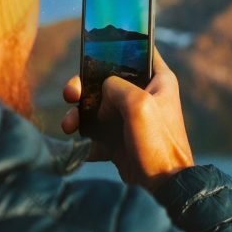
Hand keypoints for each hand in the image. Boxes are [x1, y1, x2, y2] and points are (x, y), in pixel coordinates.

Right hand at [61, 48, 194, 190]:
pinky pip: (97, 132)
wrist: (163, 186)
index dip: (118, 45)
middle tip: (70, 93)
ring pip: (97, 107)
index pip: (140, 50)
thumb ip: (117, 86)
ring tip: (68, 126)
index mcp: (159, 80)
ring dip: (78, 115)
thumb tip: (102, 91)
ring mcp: (131, 118)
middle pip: (107, 80)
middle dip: (84, 86)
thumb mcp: (138, 104)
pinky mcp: (120, 139)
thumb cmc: (158, 143)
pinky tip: (85, 148)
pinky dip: (87, 139)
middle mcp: (145, 96)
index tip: (95, 46)